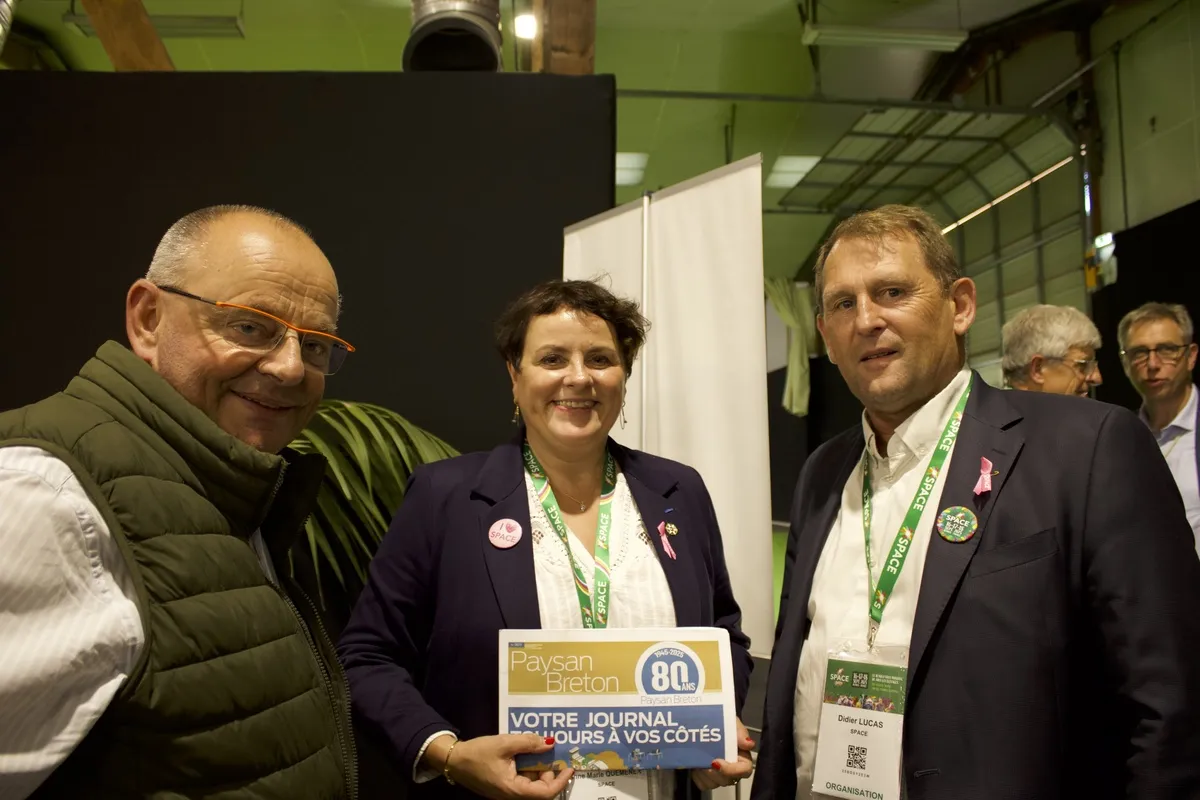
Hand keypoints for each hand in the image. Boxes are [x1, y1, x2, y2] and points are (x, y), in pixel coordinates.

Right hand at [433, 733, 574, 799]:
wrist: (454, 760)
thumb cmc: (478, 753)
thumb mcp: (505, 743)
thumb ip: (528, 743)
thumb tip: (550, 744)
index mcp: (513, 790)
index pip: (545, 793)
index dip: (561, 781)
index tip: (570, 768)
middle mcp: (512, 795)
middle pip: (540, 788)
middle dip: (549, 771)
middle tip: (551, 751)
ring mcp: (508, 791)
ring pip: (532, 783)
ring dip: (538, 767)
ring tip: (538, 748)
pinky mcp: (504, 785)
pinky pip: (522, 779)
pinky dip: (528, 767)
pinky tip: (526, 751)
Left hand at [691, 718, 753, 790]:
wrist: (701, 727)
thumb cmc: (720, 724)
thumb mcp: (732, 723)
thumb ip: (740, 732)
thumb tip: (749, 744)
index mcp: (742, 757)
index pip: (745, 770)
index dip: (732, 770)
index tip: (716, 762)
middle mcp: (732, 769)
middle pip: (728, 780)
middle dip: (715, 773)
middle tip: (705, 762)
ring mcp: (719, 775)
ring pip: (715, 783)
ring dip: (705, 774)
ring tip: (698, 762)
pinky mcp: (706, 778)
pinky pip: (703, 784)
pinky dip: (698, 777)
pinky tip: (695, 766)